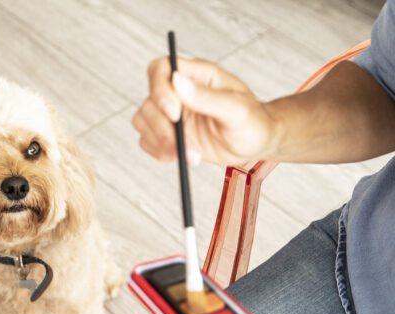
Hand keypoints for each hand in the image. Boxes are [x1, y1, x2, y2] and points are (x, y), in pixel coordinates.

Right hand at [133, 57, 279, 165]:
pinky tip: (183, 157)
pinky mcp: (169, 134)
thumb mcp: (237, 109)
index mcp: (196, 76)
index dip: (159, 89)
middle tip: (181, 144)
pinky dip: (160, 151)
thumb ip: (207, 97)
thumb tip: (178, 82)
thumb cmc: (253, 121)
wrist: (256, 144)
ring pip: (143, 121)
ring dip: (161, 142)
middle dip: (161, 126)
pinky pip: (147, 140)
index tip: (174, 113)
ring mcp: (172, 114)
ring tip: (190, 155)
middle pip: (149, 101)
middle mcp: (179, 92)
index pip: (161, 69)